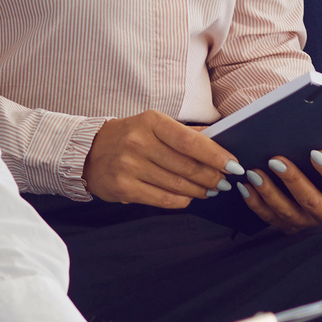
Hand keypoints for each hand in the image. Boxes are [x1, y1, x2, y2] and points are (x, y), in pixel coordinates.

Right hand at [84, 110, 232, 205]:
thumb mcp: (154, 125)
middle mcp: (139, 142)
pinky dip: (182, 200)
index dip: (215, 155)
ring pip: (177, 184)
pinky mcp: (124, 188)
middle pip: (187, 165)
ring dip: (200, 190)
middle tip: (225, 181)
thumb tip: (221, 139)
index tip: (233, 164)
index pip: (190, 141)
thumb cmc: (130, 136)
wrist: (88, 152)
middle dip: (212, 176)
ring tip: (211, 189)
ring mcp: (129, 166)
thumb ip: (186, 132)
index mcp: (151, 121)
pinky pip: (162, 199)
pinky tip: (189, 197)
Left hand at [239, 150, 321, 229]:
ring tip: (256, 171)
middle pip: (309, 200)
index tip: (316, 153)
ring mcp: (308, 227)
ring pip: (286, 211)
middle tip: (276, 158)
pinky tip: (247, 187)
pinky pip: (270, 218)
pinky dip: (256, 204)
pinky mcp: (289, 229)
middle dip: (292, 179)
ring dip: (269, 191)